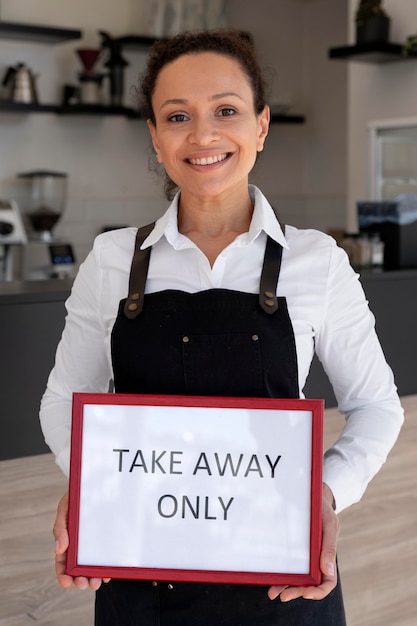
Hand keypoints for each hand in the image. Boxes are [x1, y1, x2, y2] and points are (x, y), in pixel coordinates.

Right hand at [53, 492, 109, 590]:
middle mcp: (79, 548)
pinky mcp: (106, 542)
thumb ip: (60, 528)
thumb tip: (59, 549)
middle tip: (84, 584)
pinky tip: (108, 574)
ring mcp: (93, 546)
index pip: (61, 564)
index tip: (66, 582)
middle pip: (77, 570)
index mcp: (66, 542)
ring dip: (93, 579)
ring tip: (96, 583)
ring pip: (92, 568)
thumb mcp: (65, 509)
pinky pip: (105, 559)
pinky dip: (105, 569)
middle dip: (79, 581)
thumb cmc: (75, 499)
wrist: (95, 486)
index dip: (62, 576)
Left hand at [268, 483, 338, 600]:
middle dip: (297, 592)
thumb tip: (327, 571)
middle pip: (308, 585)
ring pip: (295, 578)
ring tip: (273, 594)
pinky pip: (286, 565)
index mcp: (327, 556)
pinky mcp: (291, 549)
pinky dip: (279, 575)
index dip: (319, 592)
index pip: (327, 582)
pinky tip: (270, 579)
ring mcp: (302, 556)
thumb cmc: (322, 510)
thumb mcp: (329, 525)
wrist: (310, 495)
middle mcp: (314, 560)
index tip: (307, 593)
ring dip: (286, 588)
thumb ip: (329, 546)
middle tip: (284, 596)